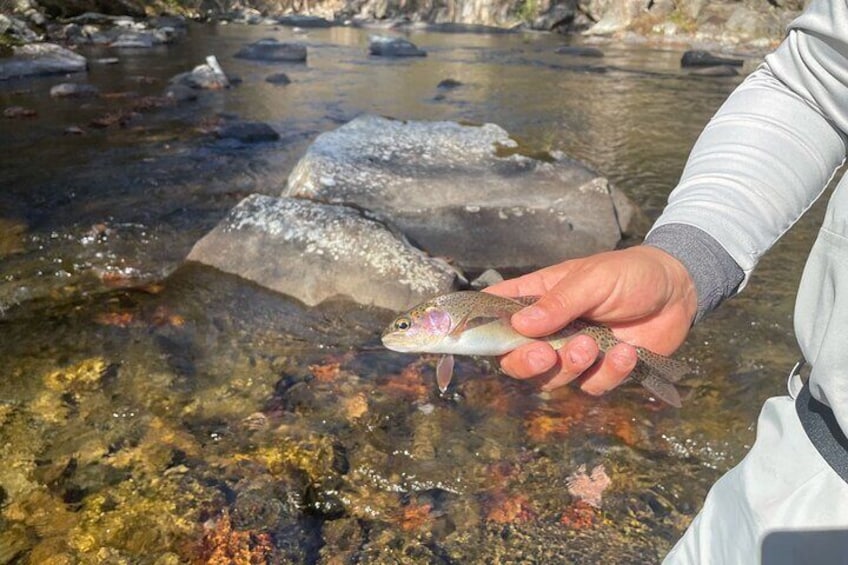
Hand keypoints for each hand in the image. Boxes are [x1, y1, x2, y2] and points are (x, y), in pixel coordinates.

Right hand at [484, 245, 696, 393]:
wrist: (679, 291)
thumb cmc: (630, 274)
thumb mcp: (592, 279)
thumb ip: (558, 304)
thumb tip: (521, 326)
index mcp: (537, 299)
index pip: (496, 313)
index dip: (480, 327)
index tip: (476, 338)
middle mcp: (548, 330)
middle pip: (515, 359)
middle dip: (524, 363)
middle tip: (543, 355)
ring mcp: (573, 353)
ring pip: (551, 379)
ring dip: (569, 366)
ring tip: (594, 345)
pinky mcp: (601, 371)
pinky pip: (591, 386)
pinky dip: (608, 373)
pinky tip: (626, 352)